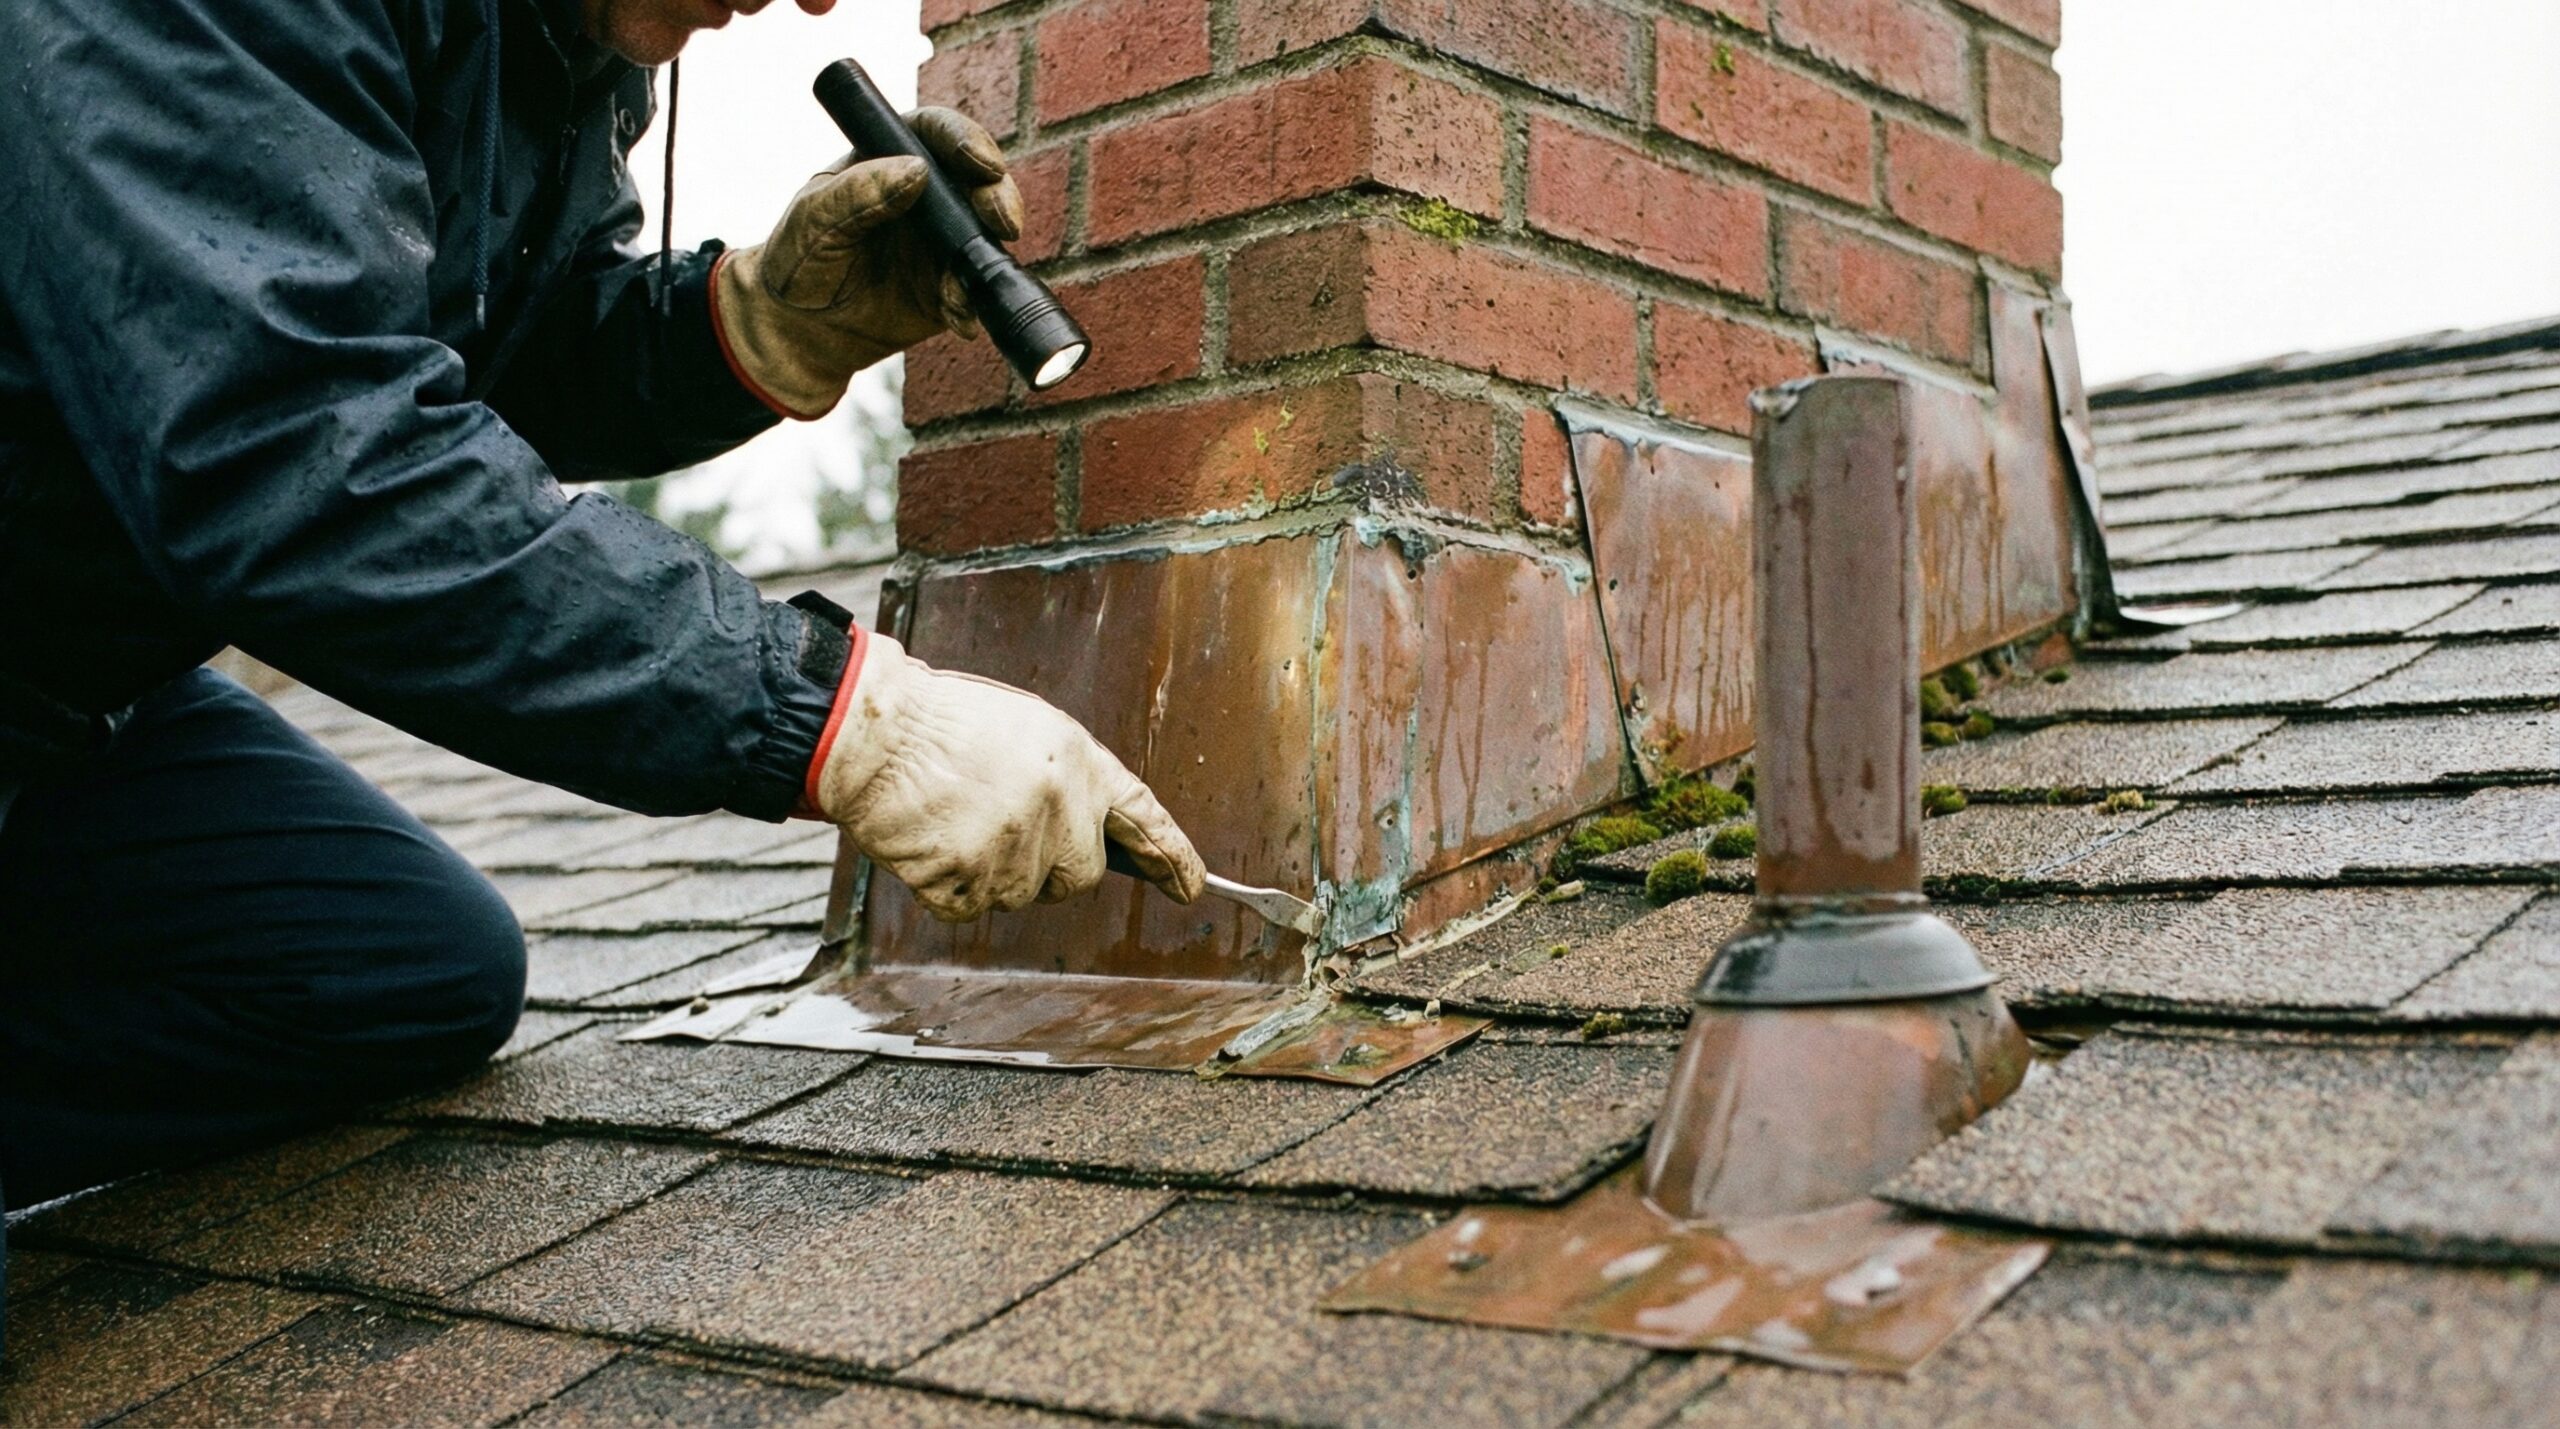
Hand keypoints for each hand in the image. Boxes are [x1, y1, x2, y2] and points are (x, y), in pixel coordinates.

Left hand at [714, 107, 1023, 418]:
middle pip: (979, 179)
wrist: (799, 328)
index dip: (966, 141)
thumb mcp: (813, 220)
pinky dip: (972, 302)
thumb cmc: (798, 259)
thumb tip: (916, 171)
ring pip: (987, 234)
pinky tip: (956, 316)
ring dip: (989, 256)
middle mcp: (926, 195)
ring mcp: (943, 242)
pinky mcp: (950, 287)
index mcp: (890, 159)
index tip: (980, 164)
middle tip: (1002, 222)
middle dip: (998, 197)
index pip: (936, 134)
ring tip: (962, 287)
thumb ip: (856, 193)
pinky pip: (975, 290)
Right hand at [811, 633, 1205, 921]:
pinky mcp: (969, 880)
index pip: (1143, 818)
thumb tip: (1089, 832)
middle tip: (999, 825)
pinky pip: (970, 907)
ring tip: (956, 818)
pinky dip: (949, 886)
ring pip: (1022, 894)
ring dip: (993, 872)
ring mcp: (1014, 848)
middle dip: (1050, 865)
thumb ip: (1067, 779)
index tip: (1191, 886)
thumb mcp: (1027, 729)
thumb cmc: (942, 723)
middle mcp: (1058, 807)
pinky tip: (933, 839)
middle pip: (1080, 875)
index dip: (1172, 857)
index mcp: (1078, 761)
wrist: (874, 732)